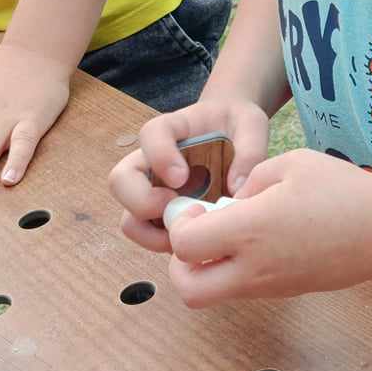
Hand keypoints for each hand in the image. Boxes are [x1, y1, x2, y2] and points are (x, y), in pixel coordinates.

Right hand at [108, 97, 271, 253]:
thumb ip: (249, 150)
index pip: (150, 134)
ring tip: (186, 234)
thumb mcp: (251, 126)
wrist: (235, 134)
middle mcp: (151, 161)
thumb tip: (237, 189)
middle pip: (120, 180)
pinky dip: (164, 245)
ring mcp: (153, 190)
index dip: (159, 156)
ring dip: (150, 233)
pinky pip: (148, 236)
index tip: (181, 177)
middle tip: (176, 209)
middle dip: (142, 201)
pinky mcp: (162, 215)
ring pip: (128, 217)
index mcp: (172, 129)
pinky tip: (194, 243)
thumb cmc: (238, 126)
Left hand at [165, 147, 371, 306]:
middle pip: (189, 291)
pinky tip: (263, 241)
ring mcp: (271, 287)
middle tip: (199, 236)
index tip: (199, 208)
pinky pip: (245, 290)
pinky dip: (238, 271)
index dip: (180, 227)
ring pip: (216, 295)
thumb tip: (234, 199)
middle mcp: (254, 267)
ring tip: (235, 234)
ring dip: (210, 269)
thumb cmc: (343, 190)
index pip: (184, 246)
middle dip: (180, 266)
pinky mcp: (287, 292)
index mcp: (250, 230)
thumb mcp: (292, 164)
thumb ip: (251, 179)